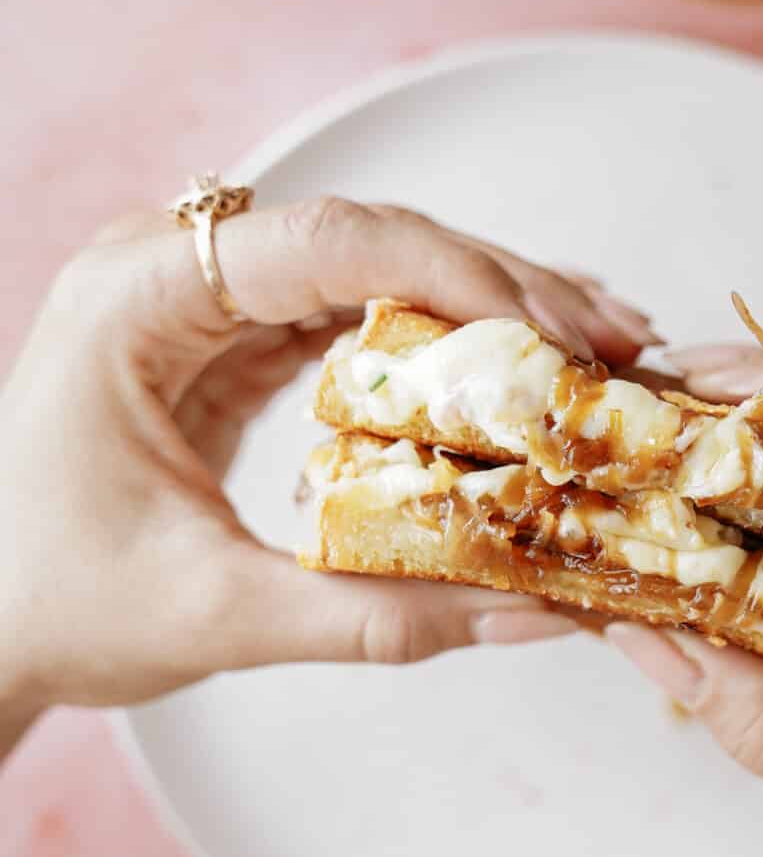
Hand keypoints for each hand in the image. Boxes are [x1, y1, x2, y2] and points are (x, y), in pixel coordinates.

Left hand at [0, 197, 652, 731]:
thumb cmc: (54, 606)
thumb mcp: (218, 618)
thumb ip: (377, 615)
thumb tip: (533, 611)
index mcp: (138, 297)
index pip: (326, 241)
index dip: (457, 274)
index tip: (554, 332)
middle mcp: (174, 270)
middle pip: (371, 239)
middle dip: (503, 285)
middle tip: (613, 338)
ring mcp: (207, 296)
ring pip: (378, 267)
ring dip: (489, 305)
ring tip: (596, 346)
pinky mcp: (235, 336)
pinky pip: (359, 313)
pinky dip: (443, 340)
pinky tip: (518, 367)